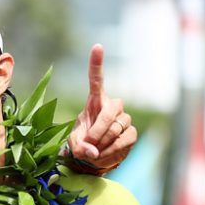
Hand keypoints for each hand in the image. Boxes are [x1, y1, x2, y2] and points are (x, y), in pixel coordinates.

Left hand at [67, 44, 136, 171]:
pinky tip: (103, 155)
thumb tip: (93, 152)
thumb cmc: (82, 143)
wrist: (94, 158)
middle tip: (88, 144)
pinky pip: (123, 140)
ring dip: (102, 144)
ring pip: (115, 129)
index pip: (96, 79)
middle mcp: (111, 106)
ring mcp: (124, 118)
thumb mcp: (74, 144)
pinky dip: (111, 151)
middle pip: (109, 112)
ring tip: (93, 152)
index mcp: (94, 101)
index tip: (97, 46)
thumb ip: (79, 147)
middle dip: (97, 131)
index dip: (96, 63)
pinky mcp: (131, 132)